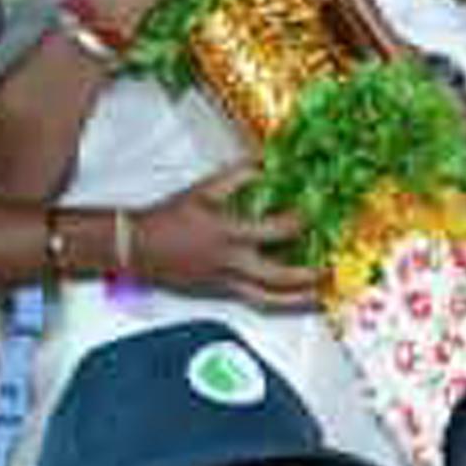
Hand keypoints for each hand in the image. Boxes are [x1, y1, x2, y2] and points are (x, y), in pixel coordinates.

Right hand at [131, 160, 320, 307]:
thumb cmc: (167, 217)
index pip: (275, 231)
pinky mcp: (219, 292)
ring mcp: (224, 281)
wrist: (134, 246)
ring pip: (268, 298)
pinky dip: (277, 301)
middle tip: (331, 268)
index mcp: (227, 233)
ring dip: (298, 299)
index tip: (314, 215)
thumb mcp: (201, 190)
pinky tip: (292, 299)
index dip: (299, 222)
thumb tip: (265, 164)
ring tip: (321, 296)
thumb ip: (236, 176)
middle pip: (277, 275)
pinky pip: (254, 301)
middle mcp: (229, 262)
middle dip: (307, 274)